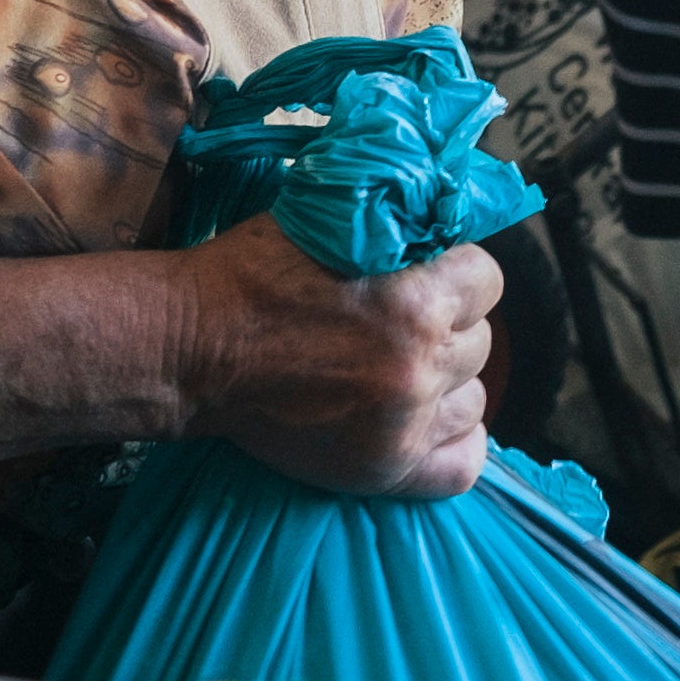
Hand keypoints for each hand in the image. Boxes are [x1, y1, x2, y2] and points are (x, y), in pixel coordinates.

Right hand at [179, 226, 496, 500]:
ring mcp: (404, 425)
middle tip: (398, 319)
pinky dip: (455, 440)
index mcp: (413, 301)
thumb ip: (394, 225)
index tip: (426, 272)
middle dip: (446, 324)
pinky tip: (430, 418)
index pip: (487, 280)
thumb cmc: (251, 276)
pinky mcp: (384, 469)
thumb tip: (444, 212)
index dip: (456, 272)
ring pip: (473, 398)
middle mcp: (418, 367)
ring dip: (446, 379)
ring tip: (401, 368)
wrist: (193, 350)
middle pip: (480, 340)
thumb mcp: (327, 222)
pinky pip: (463, 463)